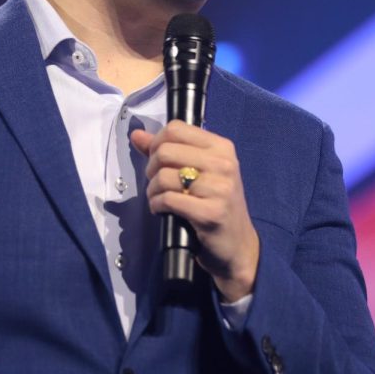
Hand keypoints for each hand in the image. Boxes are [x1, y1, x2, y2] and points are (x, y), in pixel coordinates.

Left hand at [130, 121, 259, 302]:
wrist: (237, 245)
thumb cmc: (215, 204)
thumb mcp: (198, 172)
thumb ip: (167, 151)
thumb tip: (136, 135)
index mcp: (222, 147)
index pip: (176, 129)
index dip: (157, 142)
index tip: (158, 160)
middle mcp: (224, 164)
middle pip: (166, 151)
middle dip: (151, 168)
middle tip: (156, 183)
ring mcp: (220, 189)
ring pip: (164, 177)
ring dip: (152, 190)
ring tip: (158, 198)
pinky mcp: (210, 213)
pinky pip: (168, 200)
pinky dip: (157, 205)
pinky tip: (162, 210)